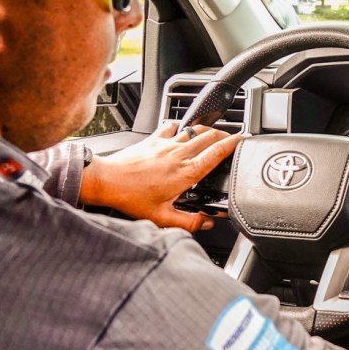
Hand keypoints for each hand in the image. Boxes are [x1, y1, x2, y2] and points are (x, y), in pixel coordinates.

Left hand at [79, 121, 240, 231]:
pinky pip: (173, 126)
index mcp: (185, 173)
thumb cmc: (131, 198)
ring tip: (213, 134)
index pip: (216, 153)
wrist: (106, 181)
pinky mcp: (153, 139)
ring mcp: (166, 144)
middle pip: (209, 136)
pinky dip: (182, 127)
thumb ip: (189, 222)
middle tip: (232, 138)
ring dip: (206, 130)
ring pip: (194, 130)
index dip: (233, 145)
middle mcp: (178, 154)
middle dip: (224, 134)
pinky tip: (182, 131)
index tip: (242, 141)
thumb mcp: (162, 218)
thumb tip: (207, 223)